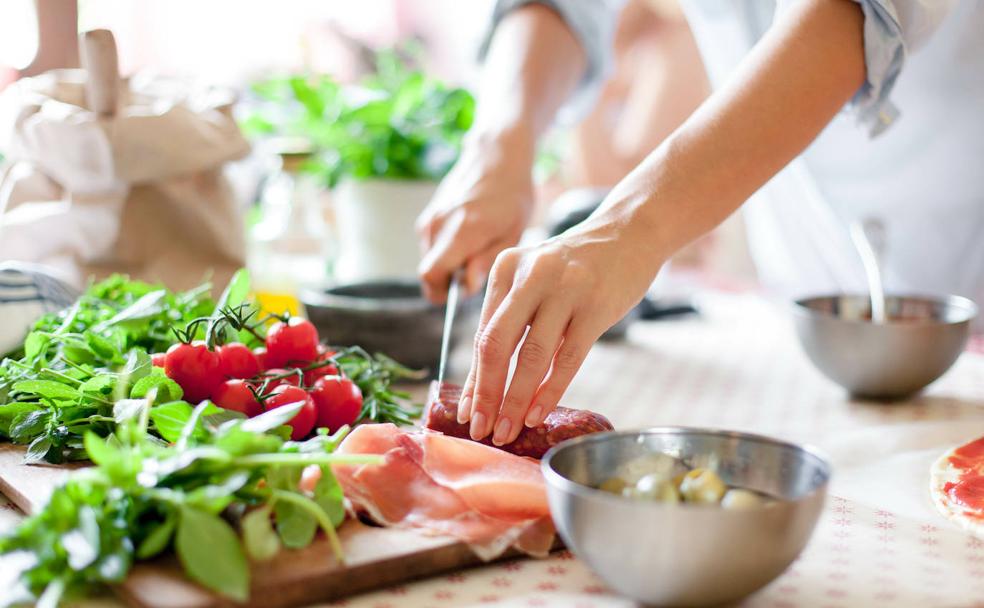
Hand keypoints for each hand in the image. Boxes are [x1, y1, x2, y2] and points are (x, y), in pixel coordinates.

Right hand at [416, 129, 535, 302]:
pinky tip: (469, 236)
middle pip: (429, 271)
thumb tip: (466, 287)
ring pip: (431, 259)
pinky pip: (432, 245)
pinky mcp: (429, 214)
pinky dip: (446, 250)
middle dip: (449, 280)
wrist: (496, 156)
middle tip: (477, 269)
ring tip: (477, 248)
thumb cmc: (512, 195)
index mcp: (461, 231)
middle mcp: (438, 224)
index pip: (431, 275)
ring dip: (449, 264)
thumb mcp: (512, 232)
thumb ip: (486, 261)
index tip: (464, 292)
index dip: (442, 292)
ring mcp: (430, 218)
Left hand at [457, 212, 662, 444]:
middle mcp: (530, 276)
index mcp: (506, 269)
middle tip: (482, 429)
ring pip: (532, 357)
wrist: (629, 232)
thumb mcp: (534, 277)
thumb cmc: (576, 266)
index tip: (468, 412)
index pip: (483, 334)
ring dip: (516, 400)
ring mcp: (565, 290)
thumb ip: (511, 318)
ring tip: (508, 430)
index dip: (474, 378)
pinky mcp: (596, 306)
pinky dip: (549, 391)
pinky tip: (537, 413)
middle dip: (486, 394)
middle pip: (498, 345)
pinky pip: (567, 359)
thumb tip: (486, 381)